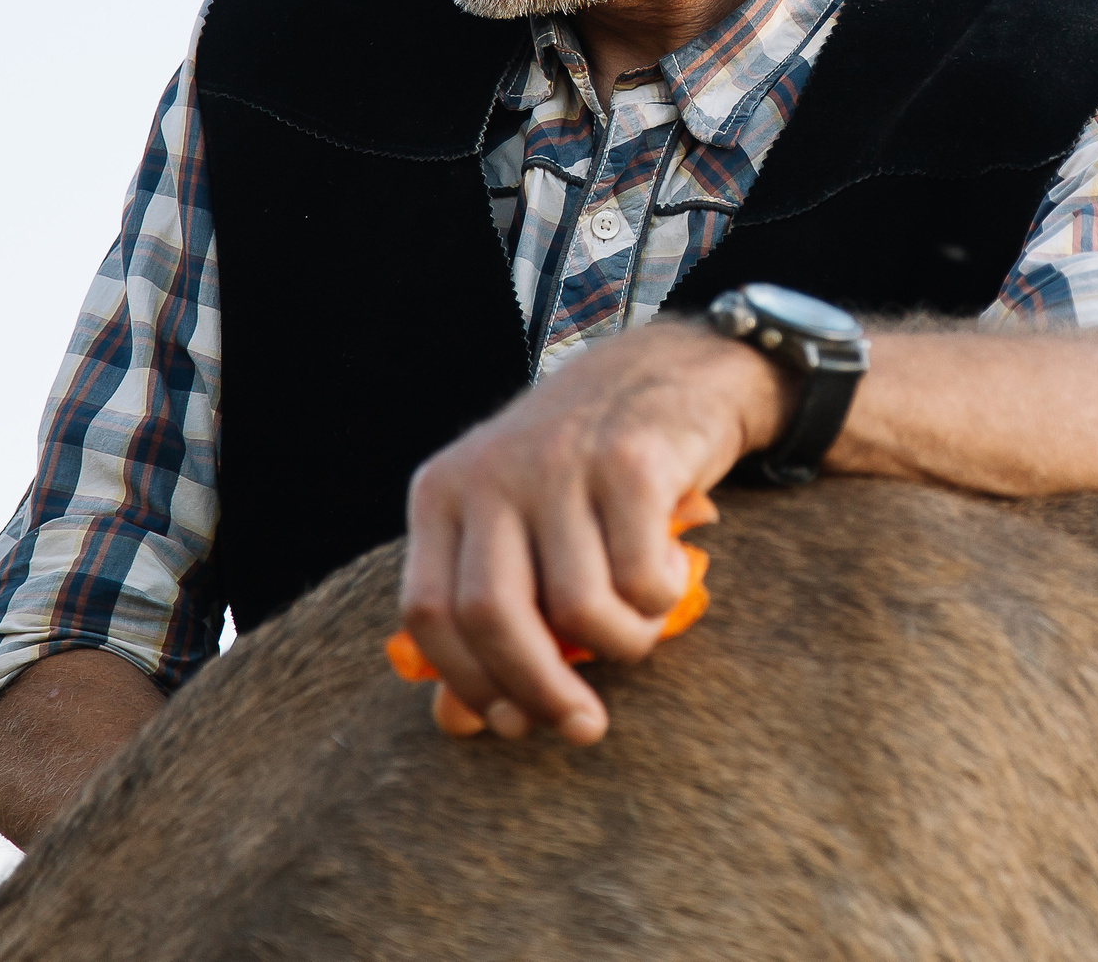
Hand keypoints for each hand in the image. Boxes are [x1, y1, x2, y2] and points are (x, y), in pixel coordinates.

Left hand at [398, 319, 789, 744]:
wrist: (670, 370)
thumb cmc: (586, 472)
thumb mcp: (518, 530)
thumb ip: (486, 618)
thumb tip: (460, 724)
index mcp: (443, 489)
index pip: (427, 610)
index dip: (468, 682)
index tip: (512, 725)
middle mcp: (491, 471)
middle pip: (492, 615)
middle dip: (540, 690)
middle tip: (583, 727)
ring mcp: (561, 461)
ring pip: (578, 606)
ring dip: (622, 643)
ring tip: (642, 624)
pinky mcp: (632, 461)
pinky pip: (641, 579)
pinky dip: (661, 599)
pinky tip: (669, 572)